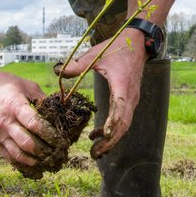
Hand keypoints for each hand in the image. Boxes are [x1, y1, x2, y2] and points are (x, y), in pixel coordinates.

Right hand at [0, 67, 68, 169]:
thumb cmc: (5, 84)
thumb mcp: (26, 86)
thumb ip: (42, 99)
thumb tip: (59, 112)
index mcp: (15, 106)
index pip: (35, 124)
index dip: (50, 134)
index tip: (62, 140)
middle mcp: (6, 122)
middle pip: (27, 143)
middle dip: (46, 151)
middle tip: (59, 153)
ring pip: (19, 155)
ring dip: (36, 161)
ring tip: (50, 162)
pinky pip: (9, 158)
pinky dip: (23, 166)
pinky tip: (36, 170)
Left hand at [58, 29, 146, 157]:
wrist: (138, 44)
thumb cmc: (117, 48)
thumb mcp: (96, 54)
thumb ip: (77, 65)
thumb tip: (57, 71)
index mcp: (122, 84)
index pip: (121, 106)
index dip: (114, 122)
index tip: (104, 134)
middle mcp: (130, 96)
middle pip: (124, 124)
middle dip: (111, 140)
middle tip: (95, 152)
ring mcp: (131, 100)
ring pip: (125, 125)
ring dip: (112, 139)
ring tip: (96, 151)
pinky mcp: (129, 101)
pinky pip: (123, 120)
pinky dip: (112, 130)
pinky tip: (97, 135)